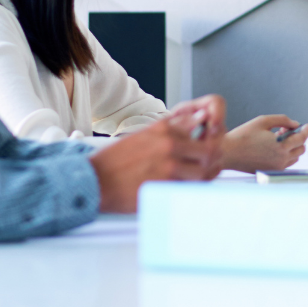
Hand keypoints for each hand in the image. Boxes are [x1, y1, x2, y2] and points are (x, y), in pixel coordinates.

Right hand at [89, 95, 225, 212]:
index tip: (210, 145)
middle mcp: (169, 145)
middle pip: (210, 151)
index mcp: (164, 129)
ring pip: (204, 171)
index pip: (202, 128)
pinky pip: (191, 187)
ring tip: (200, 178)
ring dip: (206, 175)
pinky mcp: (165, 186)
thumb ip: (172, 127)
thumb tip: (199, 118)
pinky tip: (188, 188)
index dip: (211, 138)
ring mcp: (169, 166)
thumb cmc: (115, 160)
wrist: (94, 181)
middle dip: (214, 158)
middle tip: (212, 165)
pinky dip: (194, 188)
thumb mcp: (143, 135)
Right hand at [222, 115, 307, 172]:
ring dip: (292, 146)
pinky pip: (285, 163)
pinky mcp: (270, 171)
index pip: (302, 138)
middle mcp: (281, 159)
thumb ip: (282, 120)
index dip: (306, 130)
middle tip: (286, 129)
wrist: (226, 153)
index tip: (306, 126)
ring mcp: (276, 167)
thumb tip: (294, 124)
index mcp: (281, 146)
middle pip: (301, 148)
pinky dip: (285, 154)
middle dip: (298, 137)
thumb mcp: (263, 121)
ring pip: (294, 157)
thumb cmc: (241, 137)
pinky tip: (274, 147)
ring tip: (277, 137)